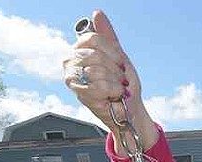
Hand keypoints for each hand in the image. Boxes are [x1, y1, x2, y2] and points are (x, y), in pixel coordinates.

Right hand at [63, 10, 156, 153]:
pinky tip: (113, 96)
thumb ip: (108, 36)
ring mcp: (72, 76)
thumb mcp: (119, 56)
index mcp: (80, 48)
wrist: (129, 109)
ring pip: (97, 71)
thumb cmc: (123, 84)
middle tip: (119, 80)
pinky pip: (98, 86)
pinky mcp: (78, 92)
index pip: (93, 38)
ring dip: (115, 83)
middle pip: (96, 55)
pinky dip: (112, 92)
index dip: (112, 52)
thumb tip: (97, 13)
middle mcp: (71, 60)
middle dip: (115, 70)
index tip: (120, 63)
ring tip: (116, 89)